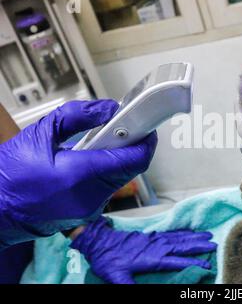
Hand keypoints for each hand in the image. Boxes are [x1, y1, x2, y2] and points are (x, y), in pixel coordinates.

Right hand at [0, 100, 157, 247]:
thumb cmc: (9, 177)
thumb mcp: (40, 134)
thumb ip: (77, 117)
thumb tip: (108, 109)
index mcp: (81, 175)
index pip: (134, 159)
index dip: (146, 141)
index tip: (147, 126)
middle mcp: (91, 196)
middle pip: (130, 167)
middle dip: (131, 145)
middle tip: (121, 128)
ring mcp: (91, 208)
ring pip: (120, 178)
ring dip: (117, 158)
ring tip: (97, 144)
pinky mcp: (88, 213)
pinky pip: (107, 188)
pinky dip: (106, 171)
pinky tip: (87, 162)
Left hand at [70, 217, 216, 283]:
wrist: (99, 241)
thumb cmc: (108, 260)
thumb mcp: (117, 277)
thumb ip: (129, 287)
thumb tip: (142, 295)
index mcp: (152, 258)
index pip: (177, 261)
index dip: (193, 263)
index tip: (207, 264)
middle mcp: (157, 247)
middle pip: (182, 246)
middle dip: (199, 245)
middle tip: (214, 245)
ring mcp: (155, 239)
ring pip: (179, 237)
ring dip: (194, 237)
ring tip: (207, 235)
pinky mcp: (151, 235)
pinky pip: (171, 233)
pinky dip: (182, 232)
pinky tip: (188, 232)